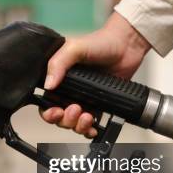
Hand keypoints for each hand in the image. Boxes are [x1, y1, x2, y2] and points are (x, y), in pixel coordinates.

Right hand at [40, 12, 150, 137]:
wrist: (127, 46)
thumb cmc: (101, 42)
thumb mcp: (74, 48)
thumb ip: (57, 63)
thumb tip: (47, 85)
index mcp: (57, 78)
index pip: (45, 102)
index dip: (48, 112)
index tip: (56, 111)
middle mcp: (68, 91)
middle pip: (58, 117)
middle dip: (65, 119)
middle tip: (76, 109)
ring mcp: (83, 99)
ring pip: (73, 124)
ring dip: (78, 125)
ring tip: (87, 116)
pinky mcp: (98, 105)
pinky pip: (89, 125)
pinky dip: (89, 130)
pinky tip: (93, 127)